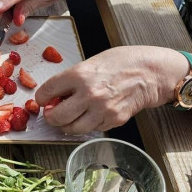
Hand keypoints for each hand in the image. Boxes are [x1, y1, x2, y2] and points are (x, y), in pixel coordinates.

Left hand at [35, 46, 186, 133]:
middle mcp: (88, 94)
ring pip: (72, 129)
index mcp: (79, 74)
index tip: (42, 101)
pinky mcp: (113, 120)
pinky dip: (87, 125)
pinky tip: (90, 115)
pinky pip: (92, 129)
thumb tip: (55, 95)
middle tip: (52, 113)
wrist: (150, 72)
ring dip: (67, 125)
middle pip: (56, 116)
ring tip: (69, 118)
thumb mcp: (91, 62)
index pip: (46, 92)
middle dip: (50, 117)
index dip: (40, 99)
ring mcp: (101, 110)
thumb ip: (72, 79)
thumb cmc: (121, 63)